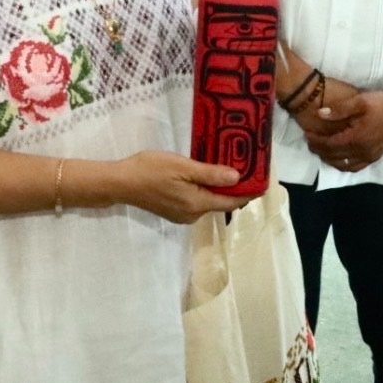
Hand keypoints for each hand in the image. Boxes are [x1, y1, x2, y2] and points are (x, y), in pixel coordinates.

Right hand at [114, 150, 249, 223]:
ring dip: (219, 188)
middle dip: (235, 188)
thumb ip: (210, 174)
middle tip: (246, 167)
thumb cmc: (151, 170)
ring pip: (209, 201)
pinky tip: (204, 175)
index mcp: (198, 204)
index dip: (248, 193)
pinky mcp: (173, 211)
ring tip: (227, 167)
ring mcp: (182, 215)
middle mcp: (193, 215)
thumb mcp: (183, 167)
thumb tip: (237, 178)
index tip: (263, 182)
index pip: (231, 202)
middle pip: (221, 203)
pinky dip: (205, 190)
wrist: (120, 182)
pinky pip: (197, 201)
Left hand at [301, 84, 382, 170]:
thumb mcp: (359, 101)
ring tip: (321, 149)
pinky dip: (343, 165)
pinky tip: (337, 158)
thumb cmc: (380, 103)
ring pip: (343, 165)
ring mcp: (369, 156)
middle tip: (310, 142)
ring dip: (329, 159)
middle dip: (319, 150)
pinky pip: (355, 167)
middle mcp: (362, 151)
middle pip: (334, 156)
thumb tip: (320, 114)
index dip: (316, 141)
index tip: (307, 134)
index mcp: (357, 138)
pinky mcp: (374, 157)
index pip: (330, 145)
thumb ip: (339, 109)